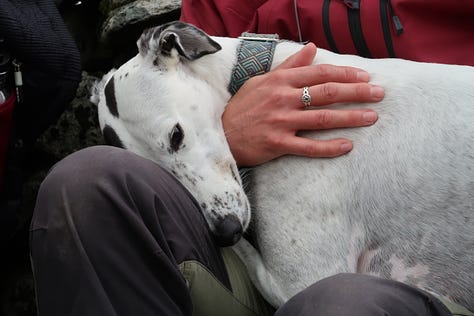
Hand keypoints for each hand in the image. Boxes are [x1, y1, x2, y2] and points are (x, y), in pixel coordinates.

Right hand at [222, 43, 384, 166]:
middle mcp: (282, 99)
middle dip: (357, 92)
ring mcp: (281, 122)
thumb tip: (312, 49)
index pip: (319, 73)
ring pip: (322, 119)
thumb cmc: (243, 106)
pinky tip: (347, 146)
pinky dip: (328, 148)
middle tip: (379, 94)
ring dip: (350, 118)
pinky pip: (308, 147)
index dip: (345, 74)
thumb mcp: (262, 80)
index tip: (365, 77)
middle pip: (327, 93)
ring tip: (372, 117)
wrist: (221, 133)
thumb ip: (290, 66)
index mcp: (280, 81)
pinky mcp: (277, 143)